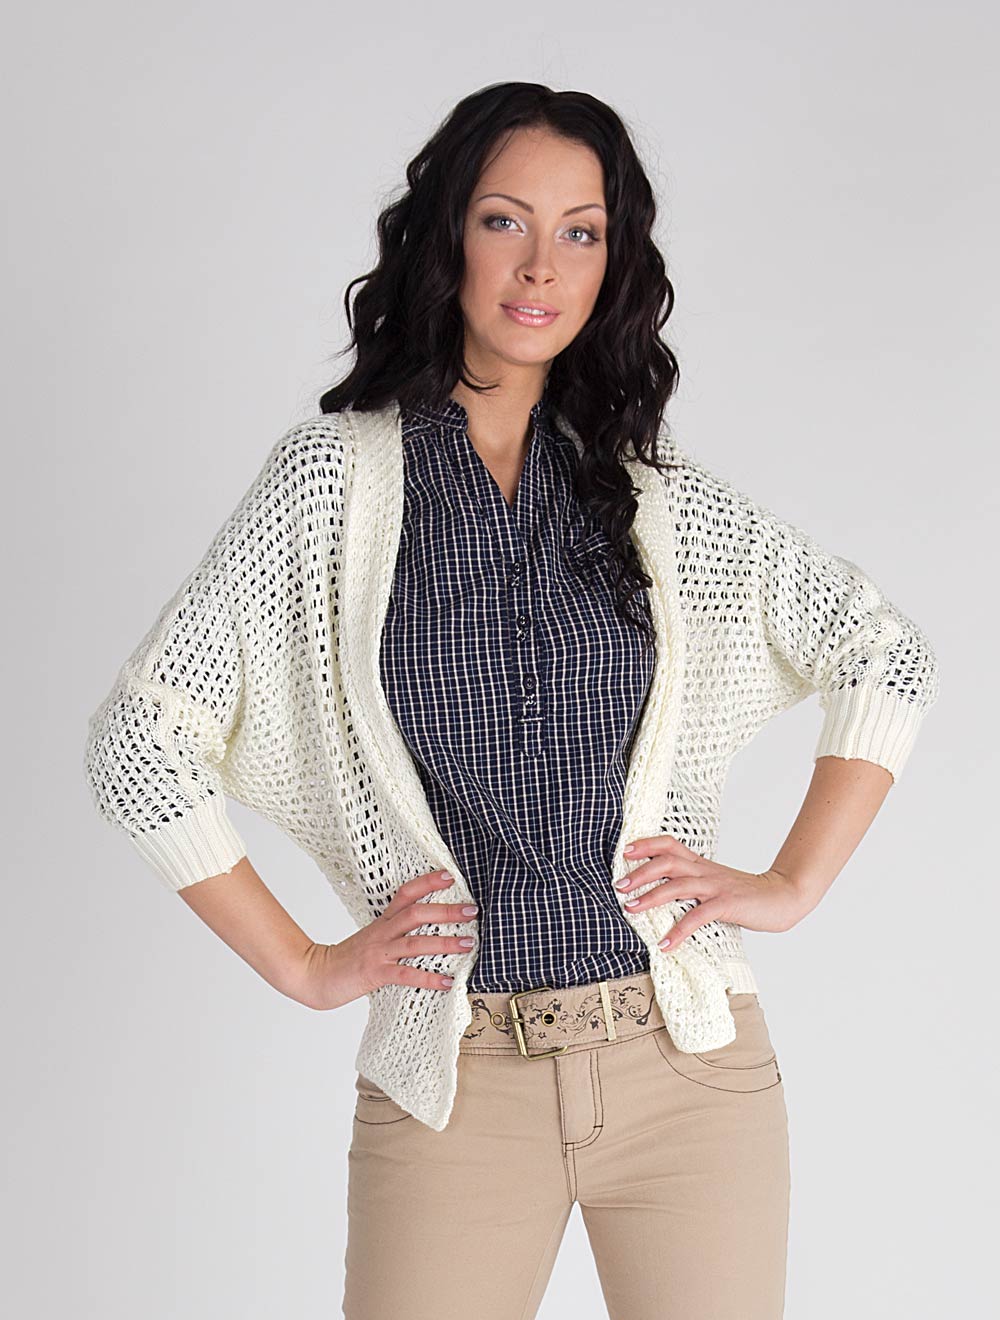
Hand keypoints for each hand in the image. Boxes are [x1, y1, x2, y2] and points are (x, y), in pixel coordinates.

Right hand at [294, 870, 478, 1010]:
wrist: (314, 975)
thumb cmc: (346, 959)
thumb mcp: (371, 938)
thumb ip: (394, 932)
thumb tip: (426, 930)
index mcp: (382, 921)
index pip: (405, 893)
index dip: (427, 882)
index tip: (450, 875)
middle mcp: (382, 933)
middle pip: (416, 913)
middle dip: (446, 911)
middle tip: (472, 910)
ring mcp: (379, 953)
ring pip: (415, 943)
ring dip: (445, 942)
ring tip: (468, 943)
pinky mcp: (375, 973)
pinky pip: (406, 975)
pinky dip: (428, 978)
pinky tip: (447, 982)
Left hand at [615, 835, 807, 951]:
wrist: (782, 897)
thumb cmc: (745, 895)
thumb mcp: (713, 884)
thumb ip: (691, 885)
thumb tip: (660, 896)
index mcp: (700, 864)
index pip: (669, 844)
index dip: (646, 844)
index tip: (624, 851)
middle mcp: (704, 871)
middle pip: (667, 861)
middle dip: (640, 872)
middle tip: (619, 885)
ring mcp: (716, 886)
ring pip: (677, 885)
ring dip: (651, 897)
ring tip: (630, 908)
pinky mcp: (727, 904)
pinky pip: (698, 915)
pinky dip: (679, 930)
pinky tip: (665, 944)